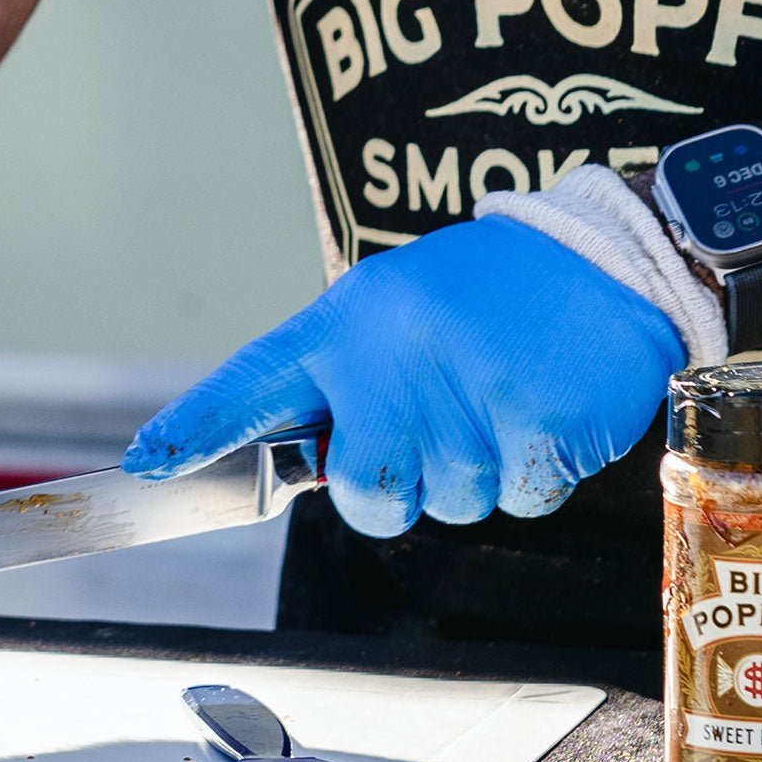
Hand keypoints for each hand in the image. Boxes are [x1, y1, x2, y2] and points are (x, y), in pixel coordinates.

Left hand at [124, 216, 685, 537]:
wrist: (613, 256)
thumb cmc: (491, 295)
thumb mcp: (395, 309)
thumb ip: (342, 378)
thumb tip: (299, 463)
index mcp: (348, 321)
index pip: (252, 383)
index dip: (196, 430)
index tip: (148, 462)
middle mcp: (395, 354)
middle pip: (362, 493)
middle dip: (394, 491)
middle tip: (433, 434)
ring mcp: (468, 391)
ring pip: (446, 504)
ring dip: (474, 473)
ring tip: (500, 396)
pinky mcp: (539, 424)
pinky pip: (517, 501)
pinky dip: (533, 474)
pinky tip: (542, 410)